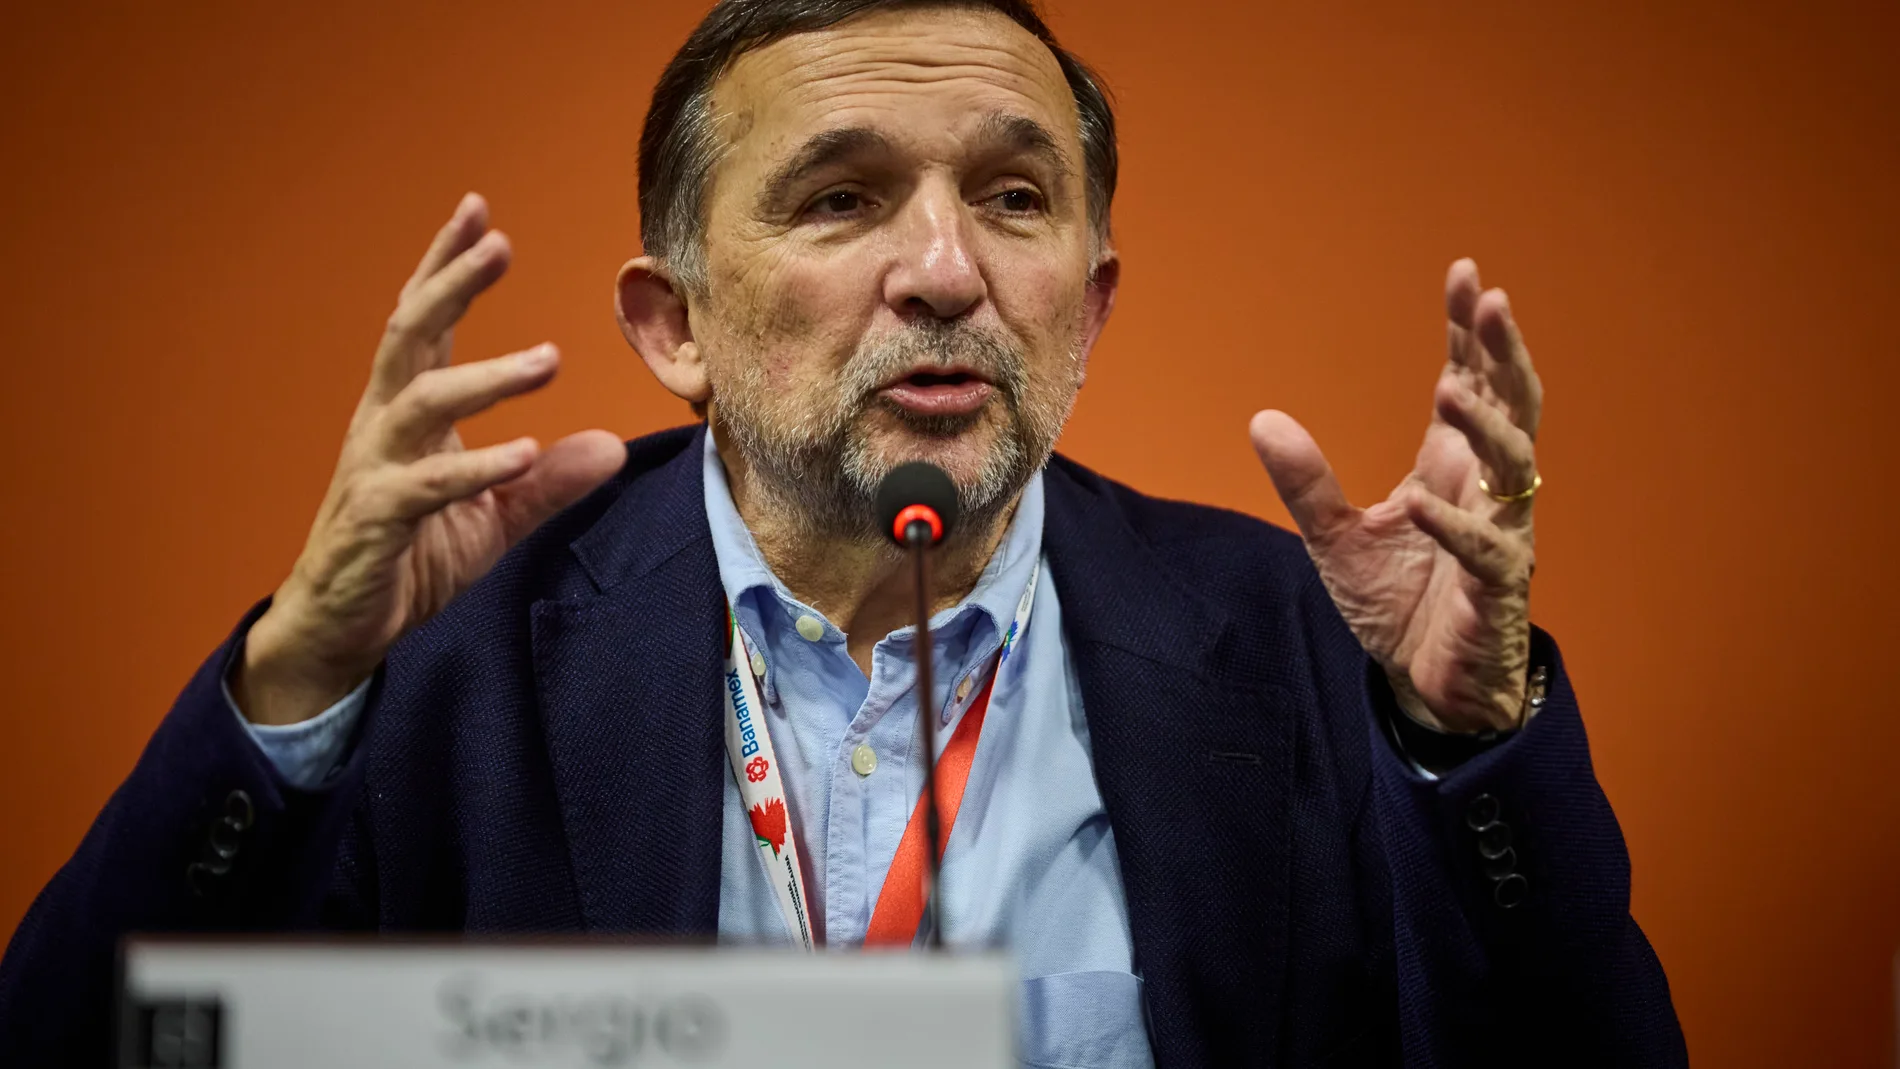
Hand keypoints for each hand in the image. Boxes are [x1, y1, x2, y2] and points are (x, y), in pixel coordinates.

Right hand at [233, 194, 626, 725]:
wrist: (341, 629)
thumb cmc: (409, 558)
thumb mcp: (494, 517)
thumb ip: (549, 481)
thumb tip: (612, 446)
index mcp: (406, 413)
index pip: (425, 324)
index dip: (446, 267)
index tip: (478, 211)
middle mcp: (383, 426)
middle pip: (412, 334)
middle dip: (452, 283)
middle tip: (499, 241)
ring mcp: (373, 470)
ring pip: (423, 400)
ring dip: (487, 376)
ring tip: (550, 358)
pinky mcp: (376, 520)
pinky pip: (426, 485)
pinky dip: (476, 467)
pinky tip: (524, 452)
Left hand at [1251, 259, 1542, 732]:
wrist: (1427, 683)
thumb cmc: (1399, 602)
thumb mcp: (1334, 537)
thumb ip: (1305, 480)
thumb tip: (1261, 417)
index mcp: (1451, 467)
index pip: (1469, 382)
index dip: (1468, 332)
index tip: (1463, 274)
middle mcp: (1484, 490)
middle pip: (1511, 404)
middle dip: (1501, 352)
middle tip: (1489, 300)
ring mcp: (1499, 535)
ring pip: (1512, 466)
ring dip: (1483, 425)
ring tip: (1448, 388)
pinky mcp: (1496, 587)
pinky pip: (1484, 550)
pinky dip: (1455, 526)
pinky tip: (1425, 505)